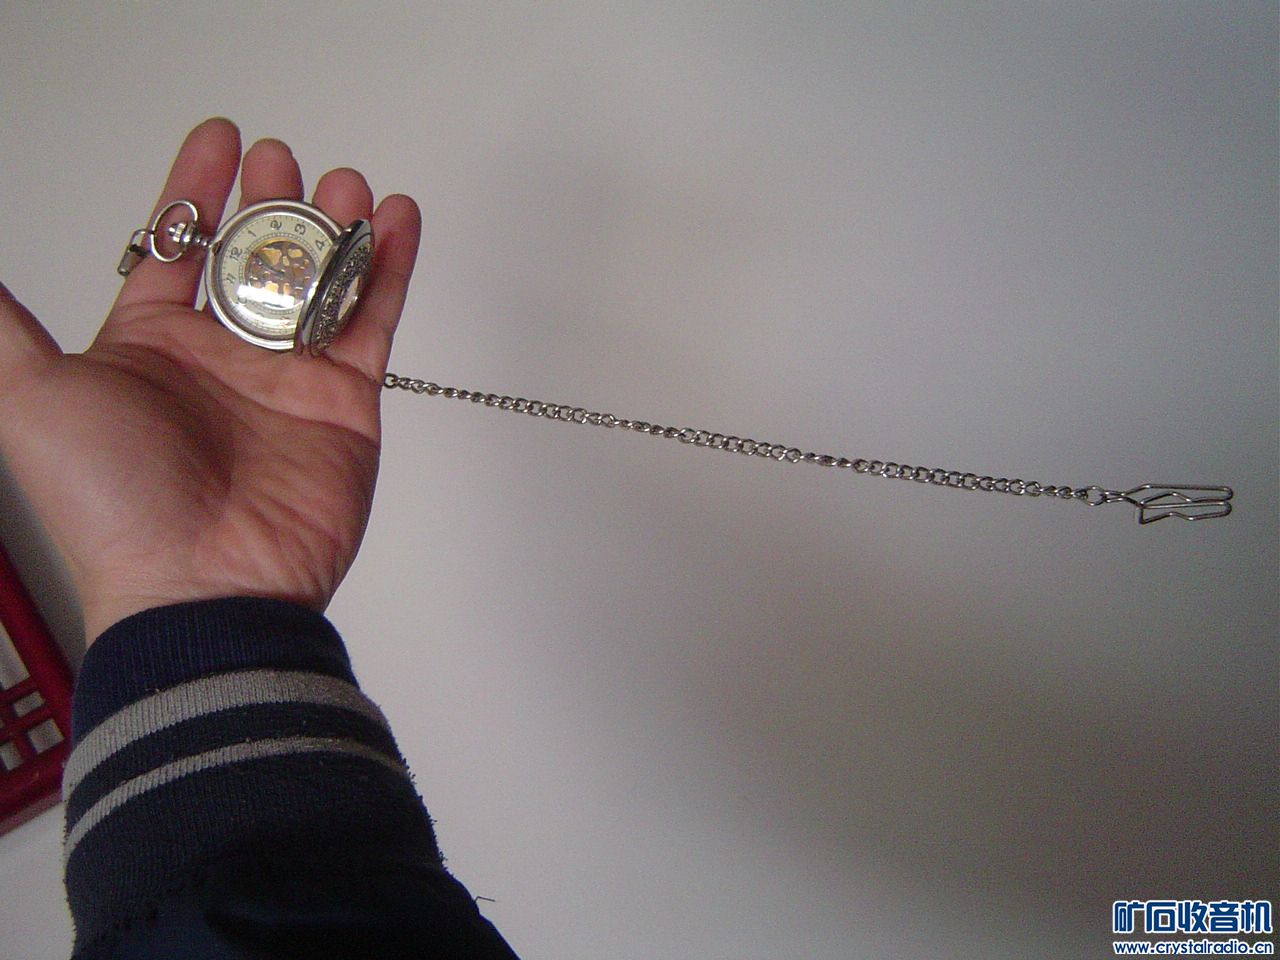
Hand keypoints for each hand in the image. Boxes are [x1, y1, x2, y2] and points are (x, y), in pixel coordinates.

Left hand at [0, 118, 421, 640]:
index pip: (177, 250)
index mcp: (152, 348)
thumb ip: (8, 328)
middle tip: (283, 160)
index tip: (217, 140)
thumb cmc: (115, 501)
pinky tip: (394, 219)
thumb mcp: (31, 398)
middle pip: (254, 258)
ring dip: (332, 226)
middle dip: (269, 203)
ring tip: (341, 183)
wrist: (206, 584)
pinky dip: (389, 267)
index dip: (194, 192)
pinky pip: (372, 319)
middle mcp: (223, 360)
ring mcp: (291, 379)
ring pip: (318, 281)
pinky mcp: (347, 401)